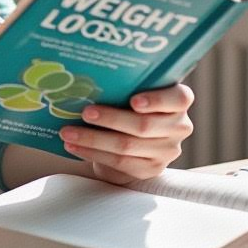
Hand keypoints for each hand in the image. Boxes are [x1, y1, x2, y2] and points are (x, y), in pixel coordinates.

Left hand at [59, 83, 194, 185]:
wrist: (131, 139)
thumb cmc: (127, 104)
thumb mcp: (132, 91)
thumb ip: (124, 85)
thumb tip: (85, 78)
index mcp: (178, 101)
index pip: (179, 99)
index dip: (156, 100)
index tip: (133, 101)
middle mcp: (179, 126)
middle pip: (144, 125)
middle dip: (111, 119)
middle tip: (85, 112)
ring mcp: (167, 150)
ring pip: (127, 145)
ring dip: (93, 139)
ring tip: (68, 132)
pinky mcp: (151, 168)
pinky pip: (119, 162)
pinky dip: (93, 153)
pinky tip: (74, 146)